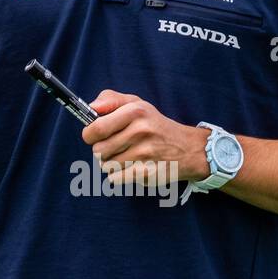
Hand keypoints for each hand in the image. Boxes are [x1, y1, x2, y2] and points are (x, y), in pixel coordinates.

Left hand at [81, 90, 209, 186]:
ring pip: (106, 165)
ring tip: (125, 156)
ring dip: (110, 163)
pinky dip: (118, 175)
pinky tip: (129, 167)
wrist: (188, 148)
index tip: (93, 136)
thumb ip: (110, 99)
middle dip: (101, 151)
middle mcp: (141, 131)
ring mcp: (145, 153)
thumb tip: (92, 107)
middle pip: (98, 150)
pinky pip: (116, 178)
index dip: (89, 135)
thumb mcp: (136, 103)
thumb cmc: (154, 124)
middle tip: (113, 147)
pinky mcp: (148, 172)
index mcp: (135, 111)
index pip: (96, 128)